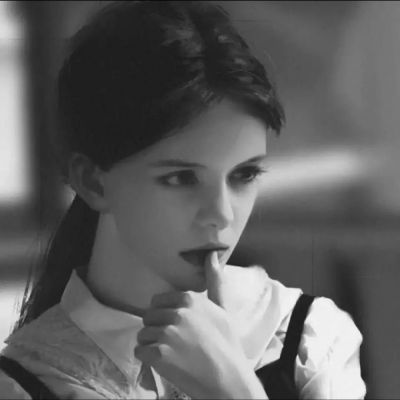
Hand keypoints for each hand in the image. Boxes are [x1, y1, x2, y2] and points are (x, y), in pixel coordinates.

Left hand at [134, 252, 267, 398]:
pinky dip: (148, 359)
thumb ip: (215, 280)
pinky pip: (139, 351)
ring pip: (142, 334)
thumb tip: (212, 253)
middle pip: (149, 317)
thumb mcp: (223, 309)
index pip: (158, 301)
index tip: (177, 327)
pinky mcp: (159, 355)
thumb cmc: (227, 344)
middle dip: (157, 329)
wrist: (229, 380)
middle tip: (174, 343)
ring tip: (170, 353)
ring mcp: (167, 333)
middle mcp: (177, 313)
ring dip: (151, 344)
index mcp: (190, 299)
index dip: (164, 315)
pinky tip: (165, 363)